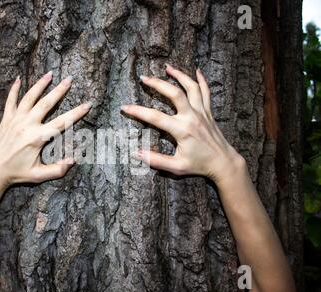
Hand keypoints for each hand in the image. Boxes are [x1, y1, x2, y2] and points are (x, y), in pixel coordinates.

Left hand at [0, 72, 90, 188]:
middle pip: (46, 103)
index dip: (77, 113)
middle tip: (70, 79)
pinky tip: (18, 79)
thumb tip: (73, 161)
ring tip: (50, 74)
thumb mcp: (39, 175)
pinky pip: (10, 101)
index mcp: (37, 138)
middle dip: (59, 90)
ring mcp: (15, 121)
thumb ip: (57, 170)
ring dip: (40, 85)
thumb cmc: (17, 174)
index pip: (62, 122)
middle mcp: (27, 125)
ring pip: (29, 98)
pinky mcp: (6, 120)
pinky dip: (14, 89)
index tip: (87, 104)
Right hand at [121, 65, 244, 183]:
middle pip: (174, 93)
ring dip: (179, 75)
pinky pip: (206, 92)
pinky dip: (201, 80)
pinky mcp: (209, 112)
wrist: (223, 163)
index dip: (138, 111)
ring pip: (191, 87)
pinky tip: (196, 70)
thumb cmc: (199, 165)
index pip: (155, 117)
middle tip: (144, 78)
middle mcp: (192, 117)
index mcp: (182, 130)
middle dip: (157, 84)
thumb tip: (136, 153)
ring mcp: (202, 112)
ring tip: (167, 67)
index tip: (125, 107)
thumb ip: (156, 160)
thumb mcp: (176, 167)